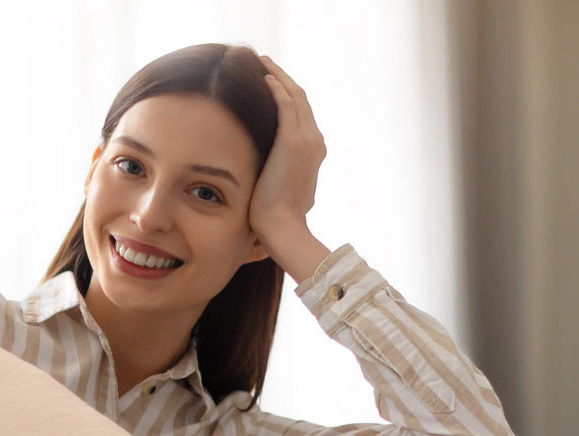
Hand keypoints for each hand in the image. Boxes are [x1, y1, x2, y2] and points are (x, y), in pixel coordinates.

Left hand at [248, 56, 326, 245]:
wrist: (283, 228)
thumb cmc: (278, 220)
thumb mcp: (285, 194)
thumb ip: (283, 180)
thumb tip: (272, 183)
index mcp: (314, 153)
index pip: (303, 117)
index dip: (289, 98)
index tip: (273, 87)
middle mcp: (315, 142)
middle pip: (302, 100)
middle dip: (284, 80)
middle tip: (267, 66)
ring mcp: (306, 140)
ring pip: (295, 97)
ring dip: (279, 77)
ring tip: (263, 64)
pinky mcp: (293, 141)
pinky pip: (286, 104)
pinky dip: (277, 88)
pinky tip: (265, 79)